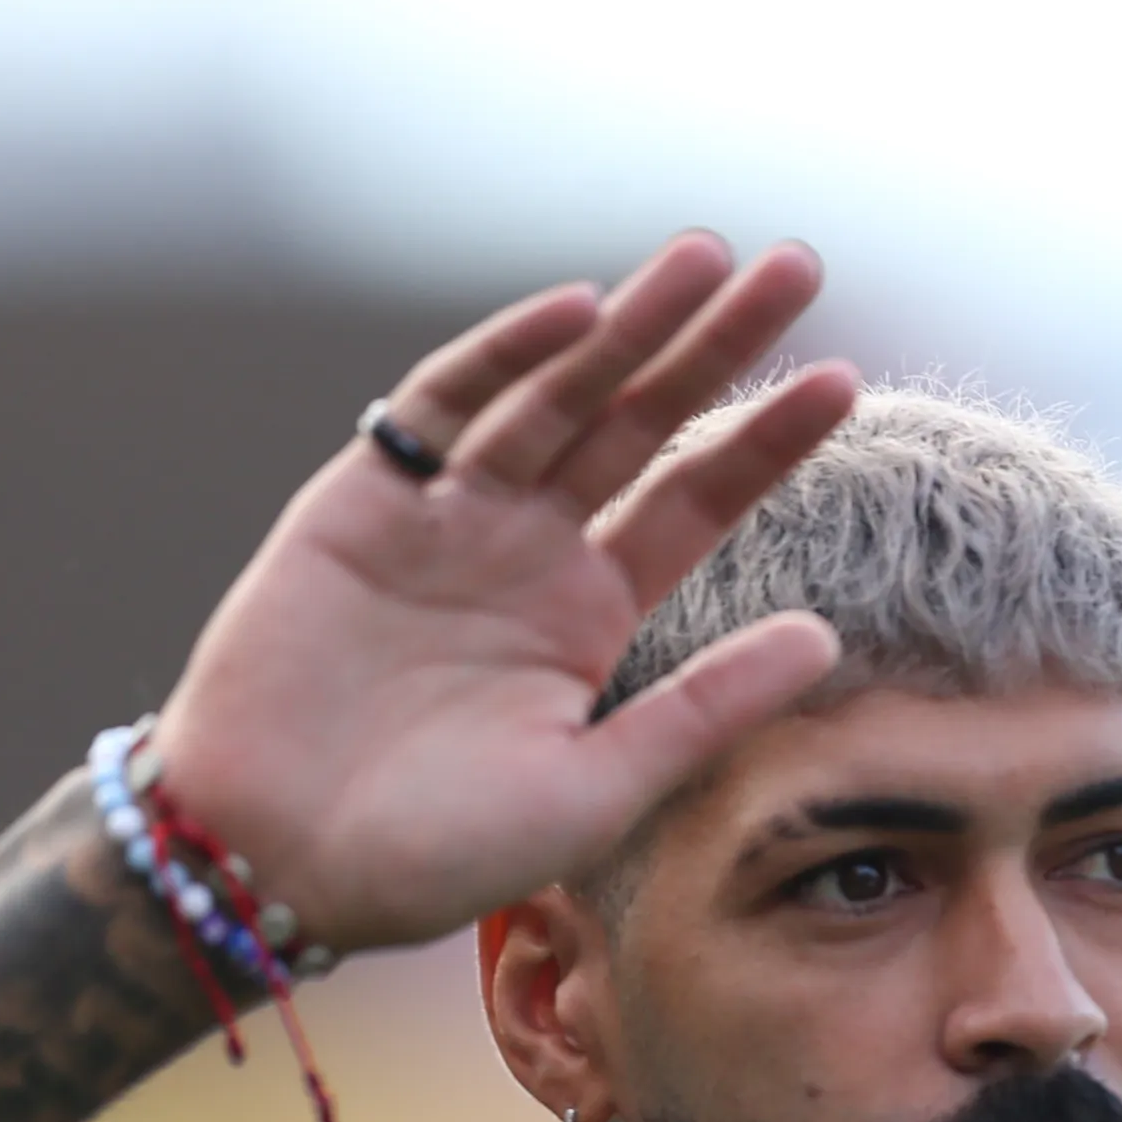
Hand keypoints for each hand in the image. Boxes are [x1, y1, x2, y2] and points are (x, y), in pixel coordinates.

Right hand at [145, 234, 856, 952]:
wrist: (277, 863)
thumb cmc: (438, 852)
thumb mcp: (599, 788)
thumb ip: (705, 708)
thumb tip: (826, 638)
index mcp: (590, 617)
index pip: (698, 503)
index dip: (767, 441)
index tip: (844, 380)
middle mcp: (528, 552)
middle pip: (639, 424)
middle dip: (713, 345)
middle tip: (794, 267)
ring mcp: (448, 517)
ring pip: (555, 398)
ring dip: (627, 327)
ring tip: (705, 258)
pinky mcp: (365, 501)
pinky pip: (444, 409)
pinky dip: (507, 359)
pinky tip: (578, 313)